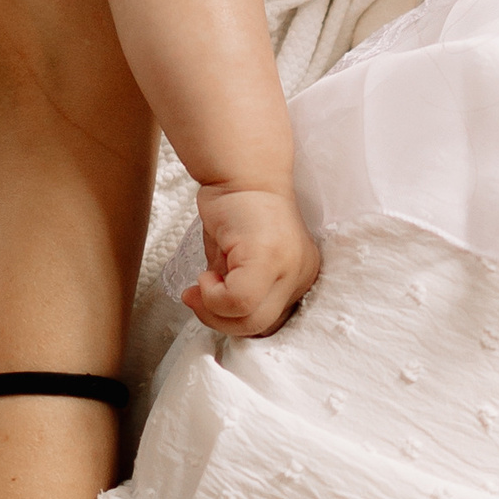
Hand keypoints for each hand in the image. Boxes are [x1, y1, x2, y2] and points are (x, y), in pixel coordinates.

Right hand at [185, 182, 321, 336]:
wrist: (240, 171)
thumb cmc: (237, 211)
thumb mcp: (239, 262)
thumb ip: (237, 291)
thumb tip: (216, 313)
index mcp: (299, 277)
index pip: (270, 322)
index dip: (234, 320)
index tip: (208, 303)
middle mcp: (301, 274)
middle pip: (261, 326)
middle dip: (220, 320)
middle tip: (197, 298)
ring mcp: (289, 267)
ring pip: (251, 320)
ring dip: (214, 309)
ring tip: (201, 284)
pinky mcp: (269, 258)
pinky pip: (238, 301)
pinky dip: (213, 296)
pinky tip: (206, 274)